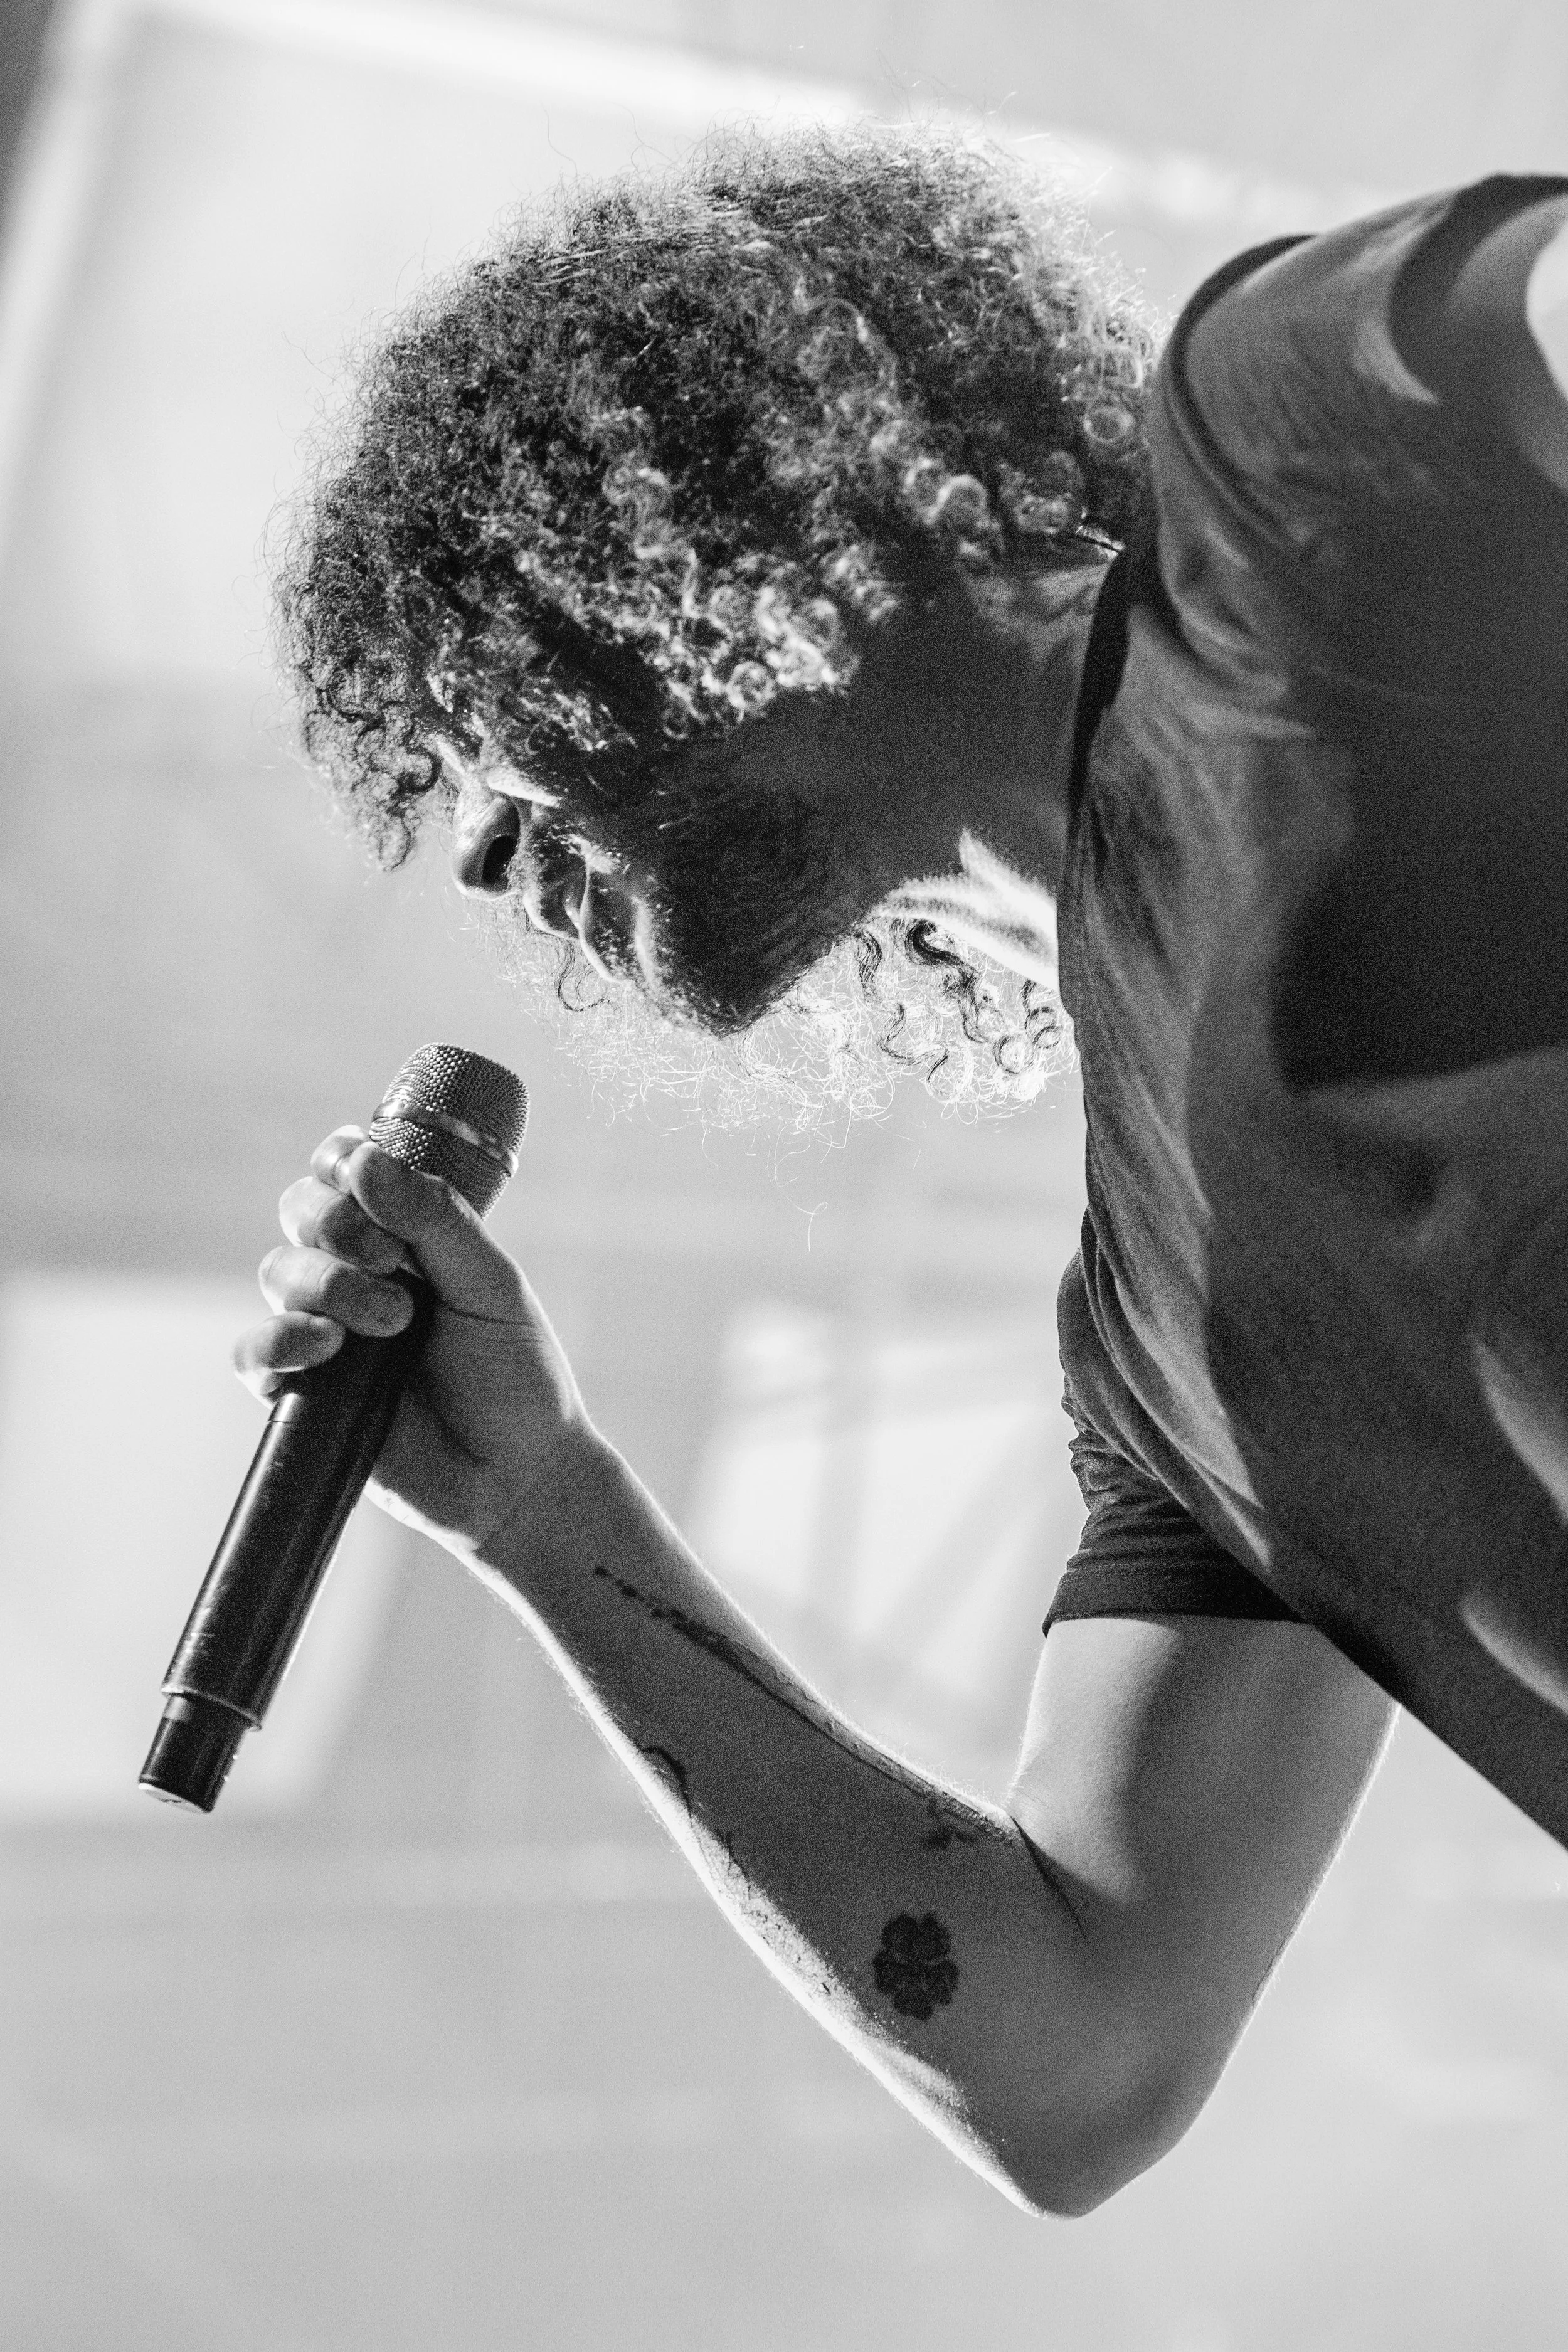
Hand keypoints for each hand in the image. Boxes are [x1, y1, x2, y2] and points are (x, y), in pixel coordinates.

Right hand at [232, 1128, 590, 1557]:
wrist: (518, 1479)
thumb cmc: (516, 1379)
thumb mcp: (492, 1287)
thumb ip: (435, 1220)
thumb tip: (363, 1157)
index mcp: (407, 1238)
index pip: (346, 1171)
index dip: (341, 1160)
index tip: (360, 1169)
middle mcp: (359, 1275)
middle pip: (300, 1210)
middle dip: (335, 1223)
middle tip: (392, 1261)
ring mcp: (327, 1332)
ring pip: (278, 1272)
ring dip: (326, 1284)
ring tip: (389, 1322)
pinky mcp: (303, 1394)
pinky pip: (255, 1353)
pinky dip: (279, 1340)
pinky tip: (326, 1348)